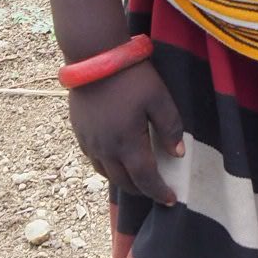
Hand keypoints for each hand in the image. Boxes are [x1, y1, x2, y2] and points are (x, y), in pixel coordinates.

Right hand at [67, 58, 184, 204]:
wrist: (94, 57)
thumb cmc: (131, 76)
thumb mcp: (159, 98)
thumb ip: (170, 127)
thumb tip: (177, 154)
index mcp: (127, 143)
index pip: (145, 178)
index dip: (159, 191)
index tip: (171, 200)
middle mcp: (106, 149)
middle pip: (124, 181)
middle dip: (142, 190)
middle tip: (156, 190)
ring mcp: (90, 142)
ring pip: (106, 174)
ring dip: (123, 180)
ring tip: (138, 179)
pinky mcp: (80, 133)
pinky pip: (94, 160)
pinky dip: (108, 167)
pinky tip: (116, 160)